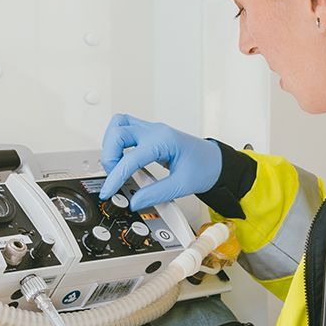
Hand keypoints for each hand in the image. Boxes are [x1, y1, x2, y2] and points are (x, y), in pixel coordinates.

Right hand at [98, 114, 222, 211]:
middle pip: (118, 132)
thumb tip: (135, 201)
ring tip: (117, 166)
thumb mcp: (182, 185)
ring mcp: (152, 129)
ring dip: (111, 144)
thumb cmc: (205, 167)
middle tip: (115, 176)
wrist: (216, 162)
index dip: (116, 176)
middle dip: (110, 156)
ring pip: (119, 124)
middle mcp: (155, 131)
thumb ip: (156, 194)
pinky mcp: (149, 133)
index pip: (130, 156)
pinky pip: (125, 127)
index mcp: (164, 141)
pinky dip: (117, 141)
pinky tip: (122, 157)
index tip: (109, 190)